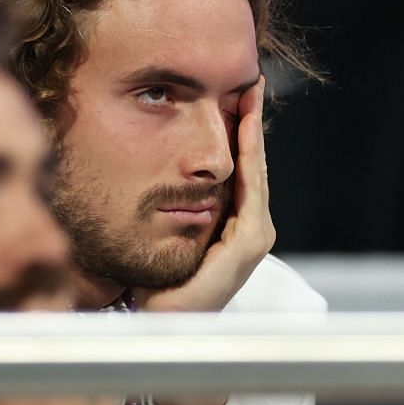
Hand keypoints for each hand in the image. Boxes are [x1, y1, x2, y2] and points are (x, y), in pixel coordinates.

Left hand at [139, 77, 272, 317]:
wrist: (165, 324)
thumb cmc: (158, 286)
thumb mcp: (166, 234)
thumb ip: (171, 207)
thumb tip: (150, 172)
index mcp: (232, 226)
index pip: (238, 169)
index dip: (238, 132)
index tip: (235, 95)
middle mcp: (249, 228)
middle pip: (250, 163)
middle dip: (250, 120)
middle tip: (250, 80)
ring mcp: (254, 234)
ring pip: (253, 168)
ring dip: (252, 128)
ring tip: (250, 91)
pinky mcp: (250, 240)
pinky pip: (250, 185)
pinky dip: (249, 153)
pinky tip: (245, 125)